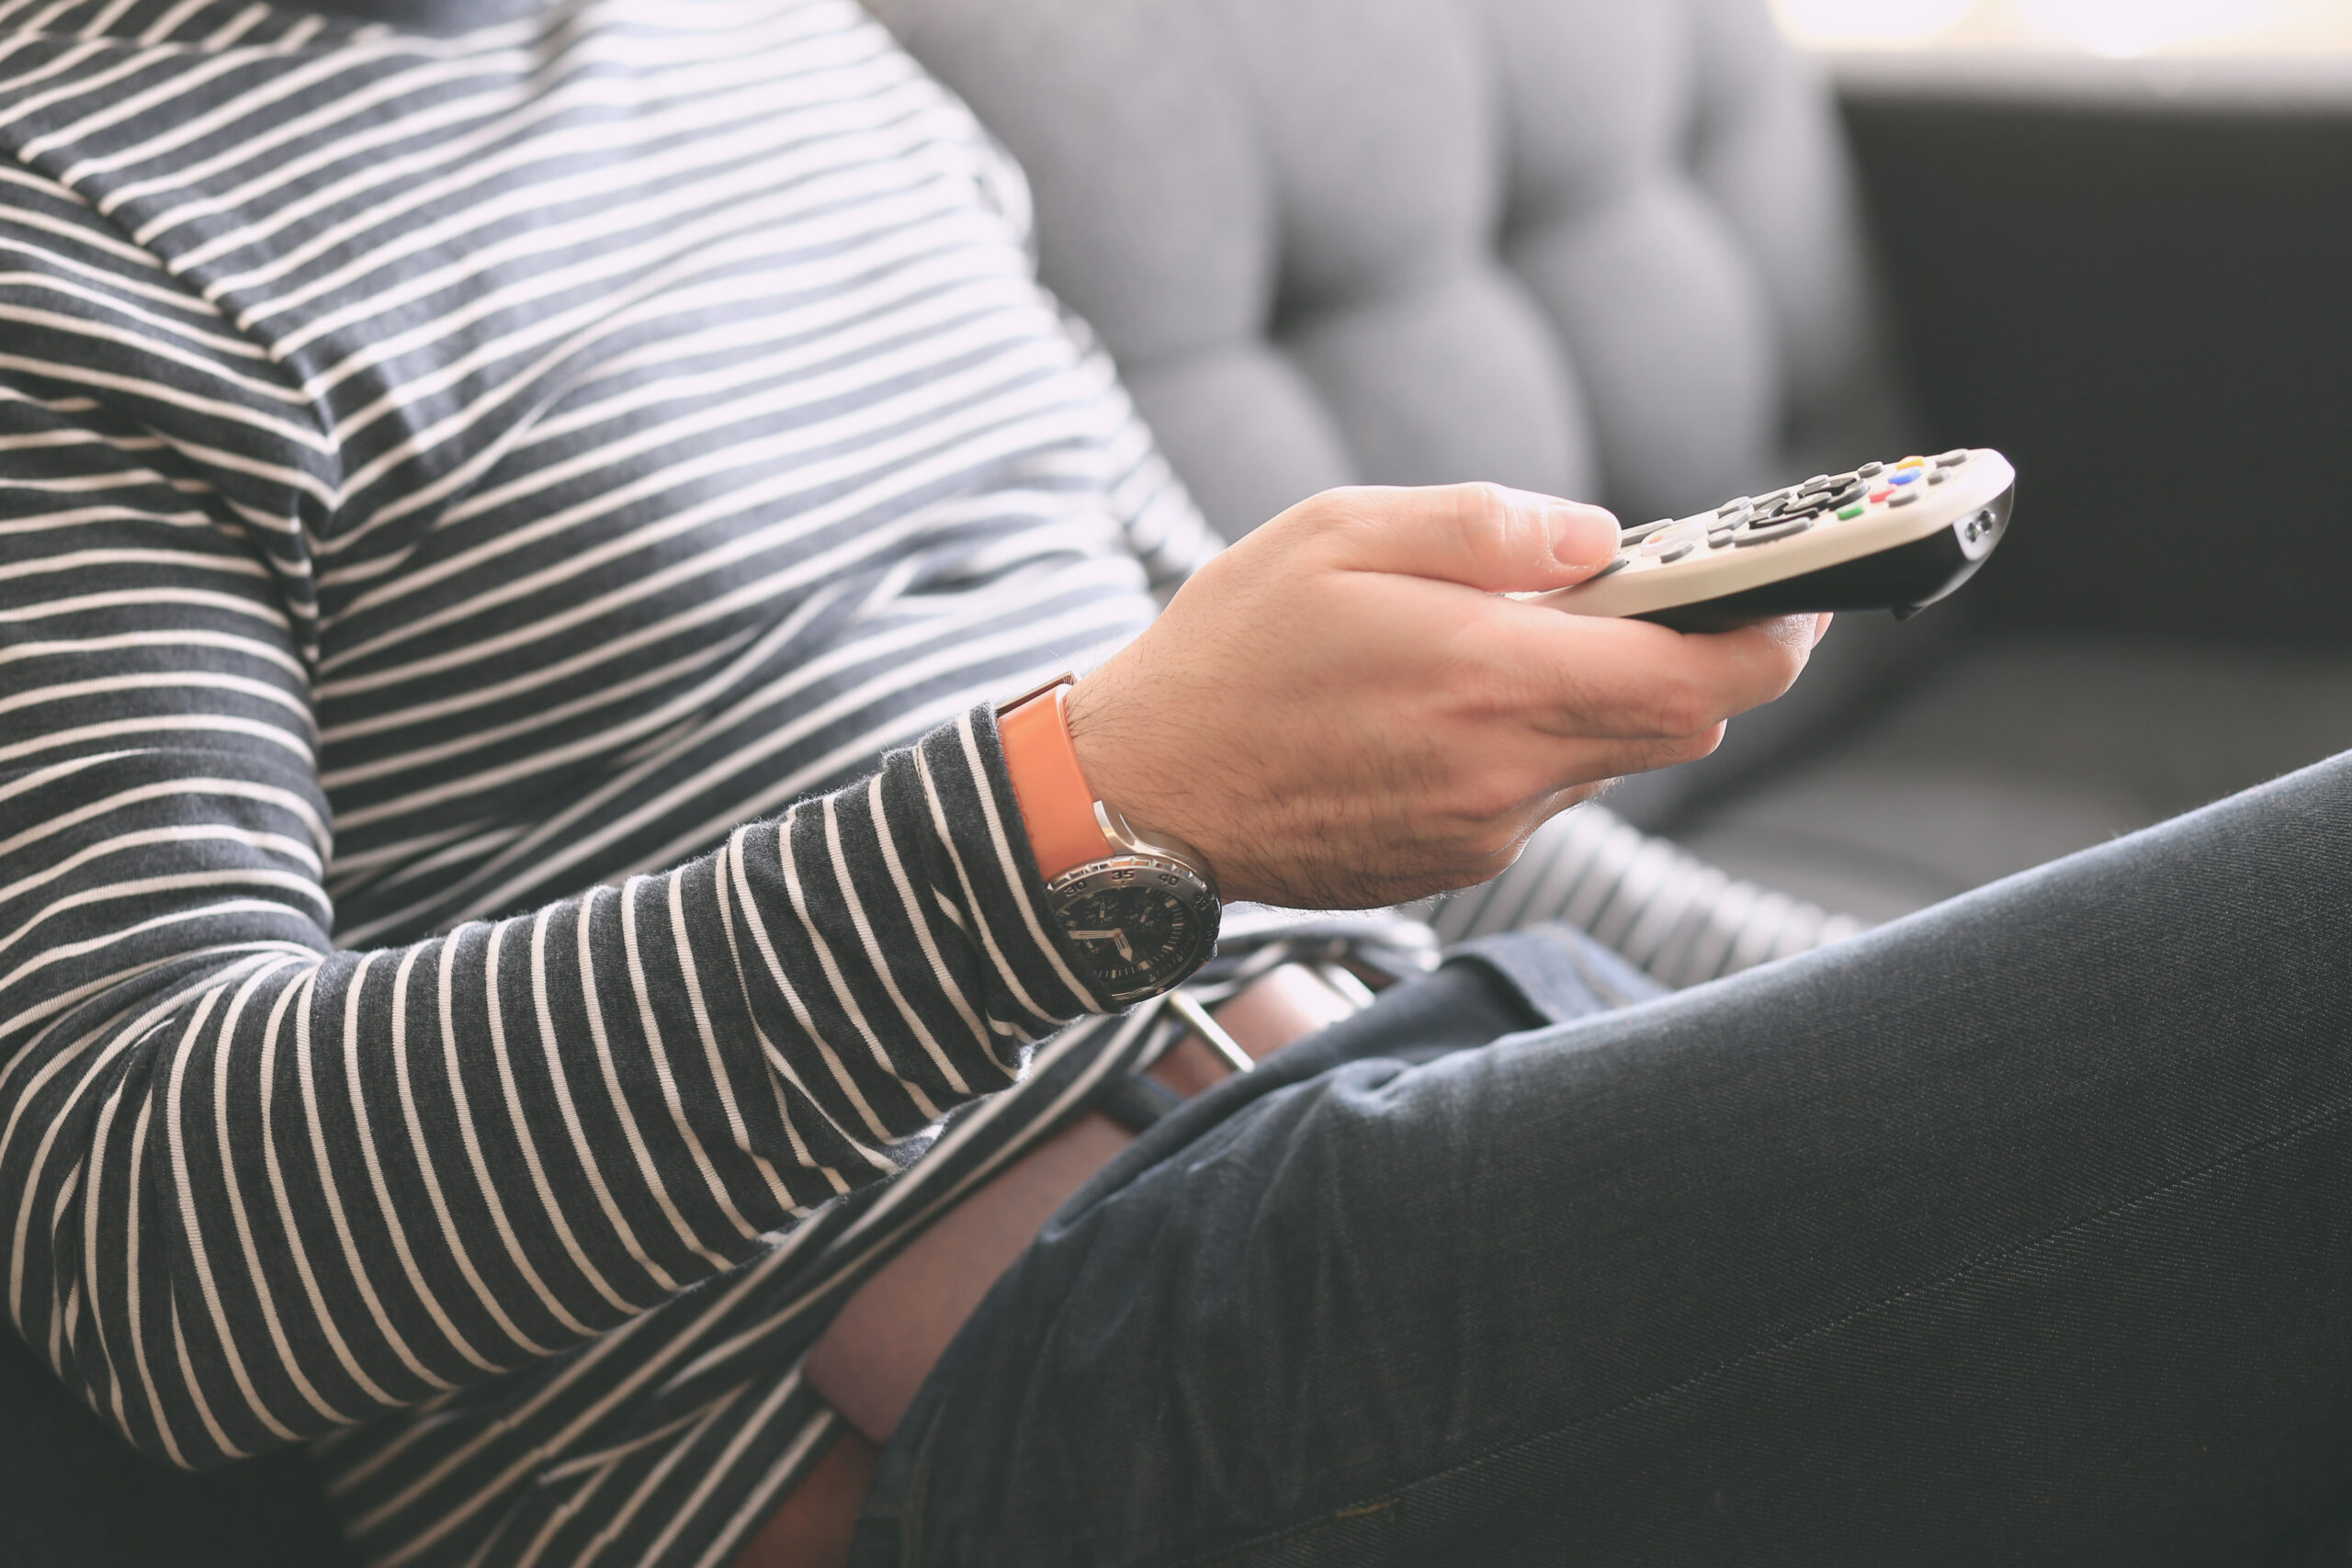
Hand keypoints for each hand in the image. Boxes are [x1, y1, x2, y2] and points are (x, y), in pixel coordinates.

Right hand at [1066, 483, 1828, 908]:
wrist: (1140, 796)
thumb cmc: (1228, 651)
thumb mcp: (1336, 533)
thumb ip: (1483, 526)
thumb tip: (1599, 539)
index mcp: (1488, 681)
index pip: (1697, 677)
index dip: (1772, 636)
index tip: (1799, 596)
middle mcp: (1504, 775)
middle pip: (1677, 724)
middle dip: (1688, 657)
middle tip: (1643, 594)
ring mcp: (1483, 832)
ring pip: (1606, 758)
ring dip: (1593, 698)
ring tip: (1497, 646)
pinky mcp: (1453, 863)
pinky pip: (1539, 795)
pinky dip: (1529, 743)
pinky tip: (1440, 708)